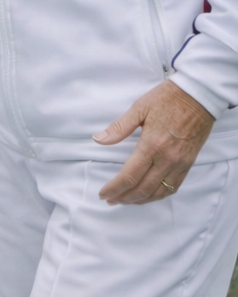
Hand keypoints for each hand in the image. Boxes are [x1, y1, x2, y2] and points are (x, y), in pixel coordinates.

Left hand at [95, 79, 213, 204]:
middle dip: (124, 198)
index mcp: (151, 145)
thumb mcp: (139, 108)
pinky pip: (173, 187)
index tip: (103, 193)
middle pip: (143, 189)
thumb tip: (98, 139)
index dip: (114, 188)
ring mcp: (179, 163)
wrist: (199, 96)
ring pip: (158, 192)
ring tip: (125, 200)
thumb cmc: (168, 99)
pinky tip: (148, 195)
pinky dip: (159, 195)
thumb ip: (118, 127)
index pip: (129, 176)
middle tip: (111, 200)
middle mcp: (167, 159)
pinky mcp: (188, 163)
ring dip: (140, 200)